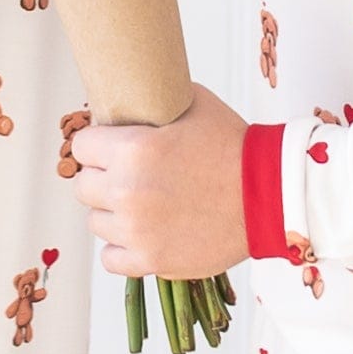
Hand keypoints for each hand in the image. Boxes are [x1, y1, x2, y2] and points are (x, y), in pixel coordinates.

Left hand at [69, 89, 250, 282]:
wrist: (270, 195)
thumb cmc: (235, 148)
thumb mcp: (194, 105)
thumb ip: (155, 100)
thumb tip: (132, 93)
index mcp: (133, 149)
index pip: (81, 146)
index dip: (96, 145)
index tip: (108, 149)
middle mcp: (127, 190)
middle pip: (84, 186)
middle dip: (103, 179)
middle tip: (128, 177)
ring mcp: (137, 230)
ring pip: (96, 222)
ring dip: (113, 214)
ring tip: (142, 206)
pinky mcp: (151, 260)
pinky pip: (110, 258)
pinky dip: (123, 248)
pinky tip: (142, 234)